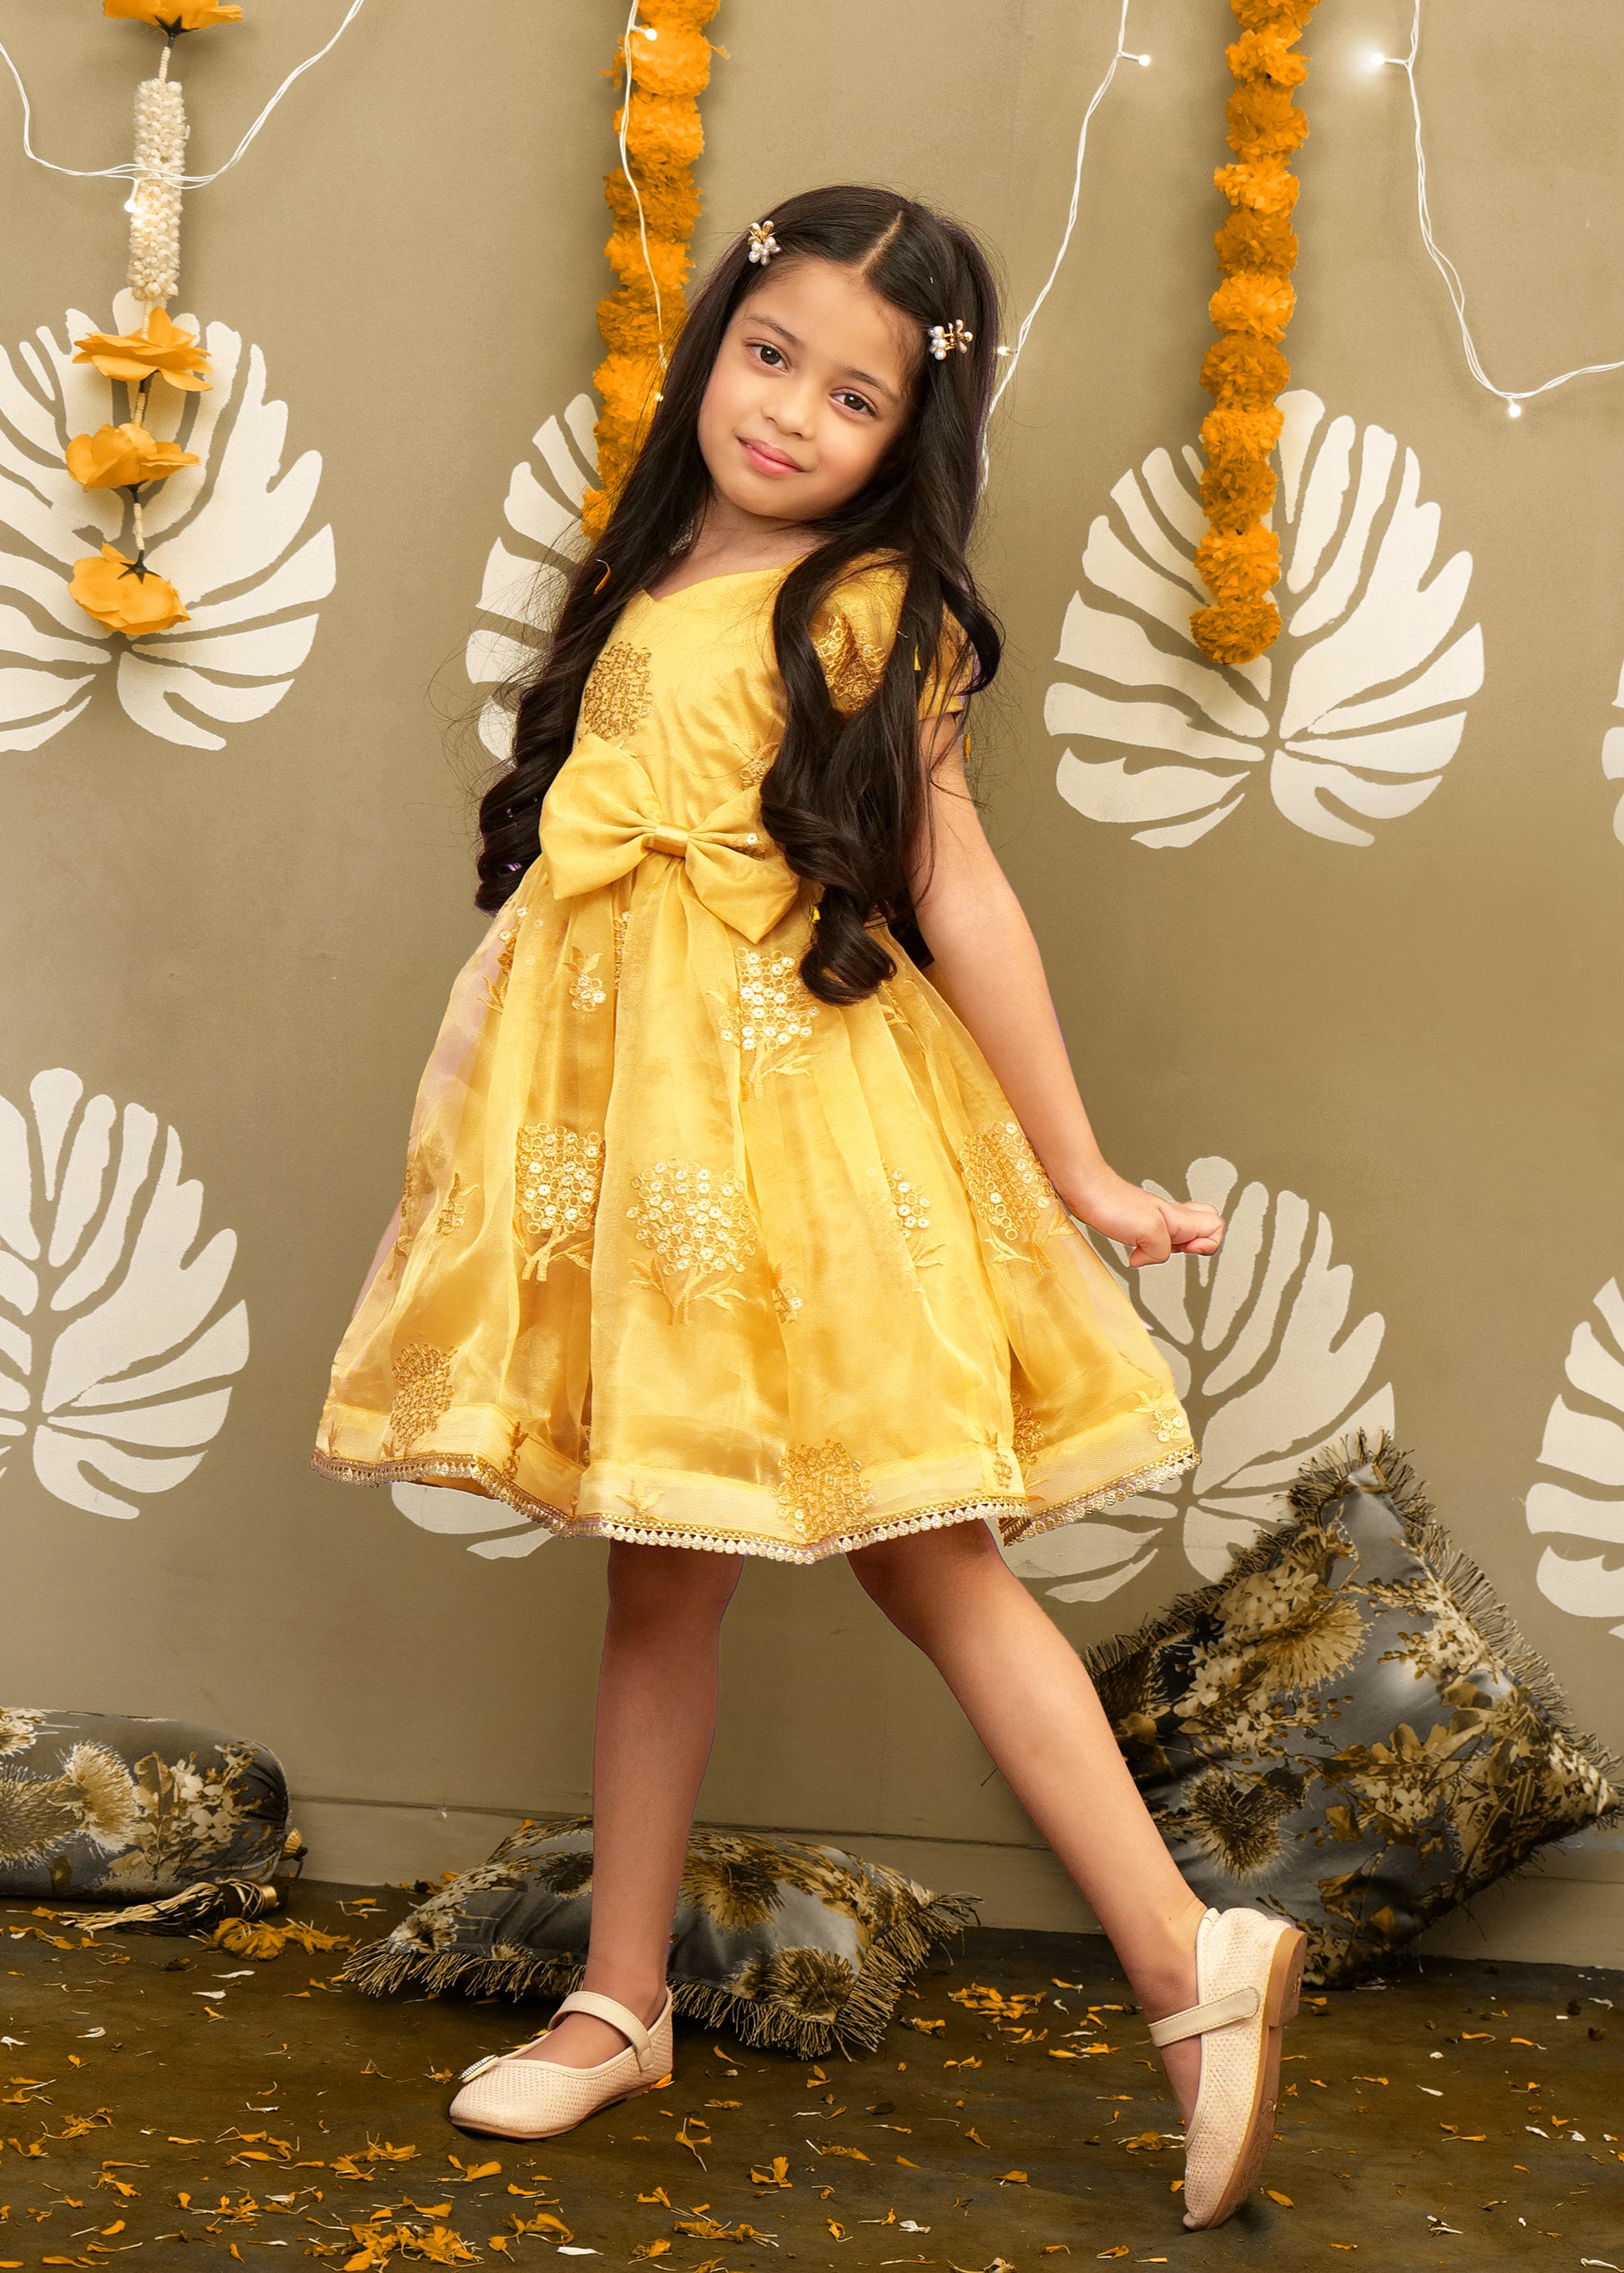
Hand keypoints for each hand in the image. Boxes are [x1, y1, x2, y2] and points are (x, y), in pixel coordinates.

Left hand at [1057, 1165, 1223, 1267]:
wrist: (1084, 1188)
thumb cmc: (1112, 1204)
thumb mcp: (1148, 1231)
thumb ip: (1161, 1250)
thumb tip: (1148, 1258)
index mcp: (1178, 1218)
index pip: (1216, 1227)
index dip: (1209, 1244)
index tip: (1187, 1249)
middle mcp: (1170, 1217)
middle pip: (1205, 1227)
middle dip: (1197, 1246)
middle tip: (1176, 1250)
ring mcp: (1154, 1219)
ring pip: (1179, 1235)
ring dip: (1168, 1250)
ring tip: (1150, 1250)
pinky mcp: (1136, 1223)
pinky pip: (1154, 1238)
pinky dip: (1146, 1249)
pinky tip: (1132, 1249)